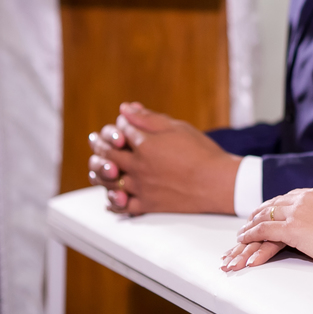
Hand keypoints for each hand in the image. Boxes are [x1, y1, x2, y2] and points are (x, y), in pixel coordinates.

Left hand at [86, 102, 241, 215]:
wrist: (218, 183)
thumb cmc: (202, 152)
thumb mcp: (177, 127)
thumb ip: (148, 118)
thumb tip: (125, 108)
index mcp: (145, 144)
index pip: (121, 129)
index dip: (120, 124)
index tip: (122, 123)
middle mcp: (138, 166)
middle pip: (108, 153)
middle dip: (100, 144)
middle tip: (94, 140)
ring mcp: (141, 187)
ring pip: (109, 180)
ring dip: (99, 171)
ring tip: (97, 166)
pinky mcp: (148, 204)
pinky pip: (122, 206)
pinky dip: (113, 201)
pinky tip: (110, 197)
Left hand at [222, 187, 312, 270]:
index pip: (288, 197)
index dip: (273, 206)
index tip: (264, 213)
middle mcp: (305, 197)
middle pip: (273, 205)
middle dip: (258, 215)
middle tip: (246, 224)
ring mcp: (298, 212)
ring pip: (265, 215)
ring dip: (250, 226)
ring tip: (240, 235)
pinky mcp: (293, 228)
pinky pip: (264, 229)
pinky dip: (250, 234)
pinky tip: (242, 239)